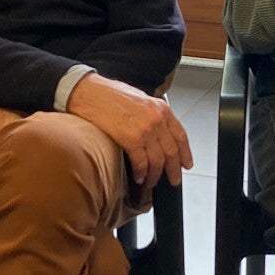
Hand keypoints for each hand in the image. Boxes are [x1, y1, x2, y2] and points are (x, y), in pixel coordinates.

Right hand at [66, 73, 193, 188]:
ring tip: (151, 182)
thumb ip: (151, 115)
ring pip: (158, 160)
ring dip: (155, 175)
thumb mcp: (139, 100)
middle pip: (172, 151)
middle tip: (173, 180)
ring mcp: (145, 129)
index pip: (180, 135)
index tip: (186, 164)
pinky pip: (141, 163)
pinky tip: (139, 177)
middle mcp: (157, 119)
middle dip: (173, 170)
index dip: (185, 153)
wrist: (88, 92)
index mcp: (161, 108)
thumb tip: (156, 135)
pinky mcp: (130, 138)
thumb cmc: (108, 94)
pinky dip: (141, 173)